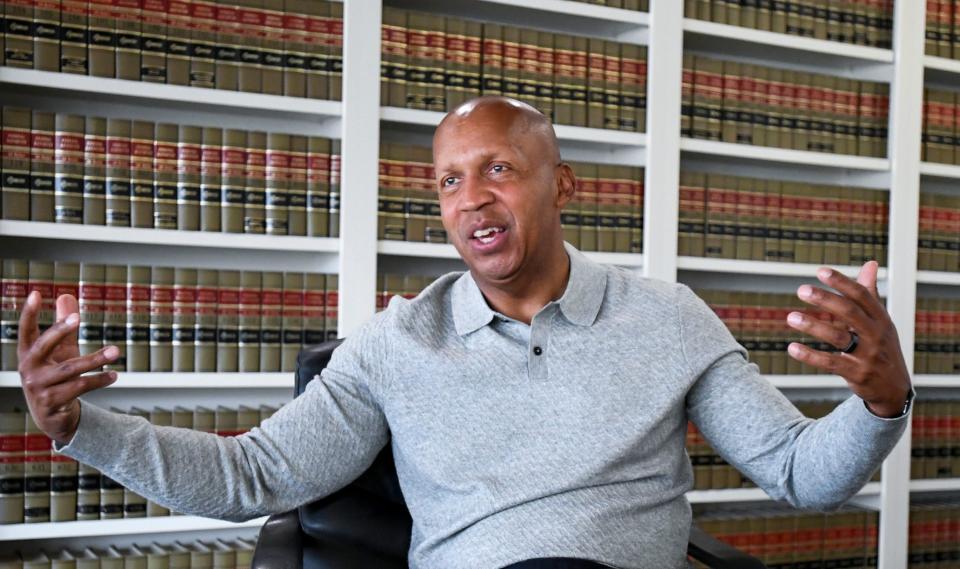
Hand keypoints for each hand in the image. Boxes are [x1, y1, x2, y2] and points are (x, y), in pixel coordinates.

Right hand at [18, 291, 119, 444]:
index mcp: (28, 353)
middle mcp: (29, 369)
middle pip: (44, 346)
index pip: (26, 330)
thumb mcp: (61, 350)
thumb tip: (65, 295)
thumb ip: (64, 326)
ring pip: (70, 369)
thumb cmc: (56, 376)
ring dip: (95, 359)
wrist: (53, 416)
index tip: (35, 293)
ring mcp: (38, 388)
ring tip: (116, 351)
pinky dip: (99, 380)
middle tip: (77, 317)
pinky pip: (79, 387)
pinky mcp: (51, 403)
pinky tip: (113, 375)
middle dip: (59, 330)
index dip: (29, 313)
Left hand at [785, 260, 911, 417]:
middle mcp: (876, 335)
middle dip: (825, 299)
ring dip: (813, 326)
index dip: (842, 282)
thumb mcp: (880, 320)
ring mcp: (868, 356)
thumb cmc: (882, 347)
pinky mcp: (857, 374)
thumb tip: (870, 263)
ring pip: (838, 337)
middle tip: (801, 289)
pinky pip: (831, 363)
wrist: (894, 388)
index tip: (821, 271)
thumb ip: (870, 294)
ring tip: (791, 317)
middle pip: (850, 312)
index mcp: (881, 318)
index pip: (862, 295)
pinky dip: (810, 356)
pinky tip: (792, 348)